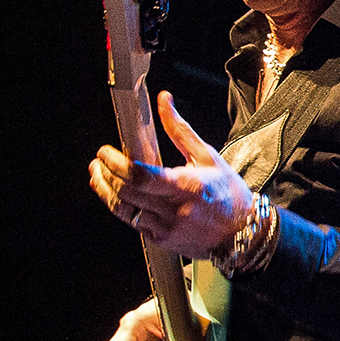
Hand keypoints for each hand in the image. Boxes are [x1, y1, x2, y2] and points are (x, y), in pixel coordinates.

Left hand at [88, 91, 256, 259]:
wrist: (241, 233)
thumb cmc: (228, 192)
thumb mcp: (207, 156)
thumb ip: (180, 129)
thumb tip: (164, 100)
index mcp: (187, 187)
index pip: (140, 176)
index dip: (116, 164)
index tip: (105, 152)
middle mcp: (174, 210)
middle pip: (126, 192)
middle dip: (105, 175)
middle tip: (99, 161)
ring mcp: (166, 228)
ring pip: (123, 210)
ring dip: (106, 191)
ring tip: (98, 176)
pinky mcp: (161, 240)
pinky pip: (132, 223)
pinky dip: (120, 206)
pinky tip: (116, 194)